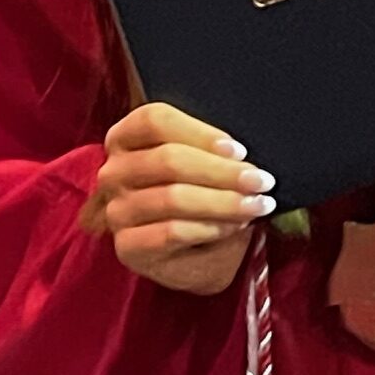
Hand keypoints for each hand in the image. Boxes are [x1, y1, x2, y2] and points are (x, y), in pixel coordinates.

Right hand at [84, 102, 276, 293]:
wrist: (198, 254)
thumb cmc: (201, 195)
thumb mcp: (203, 163)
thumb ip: (209, 147)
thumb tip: (240, 150)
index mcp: (124, 138)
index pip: (154, 120)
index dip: (200, 133)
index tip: (239, 150)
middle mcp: (113, 172)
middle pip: (168, 159)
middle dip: (223, 171)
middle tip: (261, 180)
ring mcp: (117, 212)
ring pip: (173, 198)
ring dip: (224, 202)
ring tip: (256, 205)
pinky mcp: (127, 247)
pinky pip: (172, 232)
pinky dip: (210, 227)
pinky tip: (234, 226)